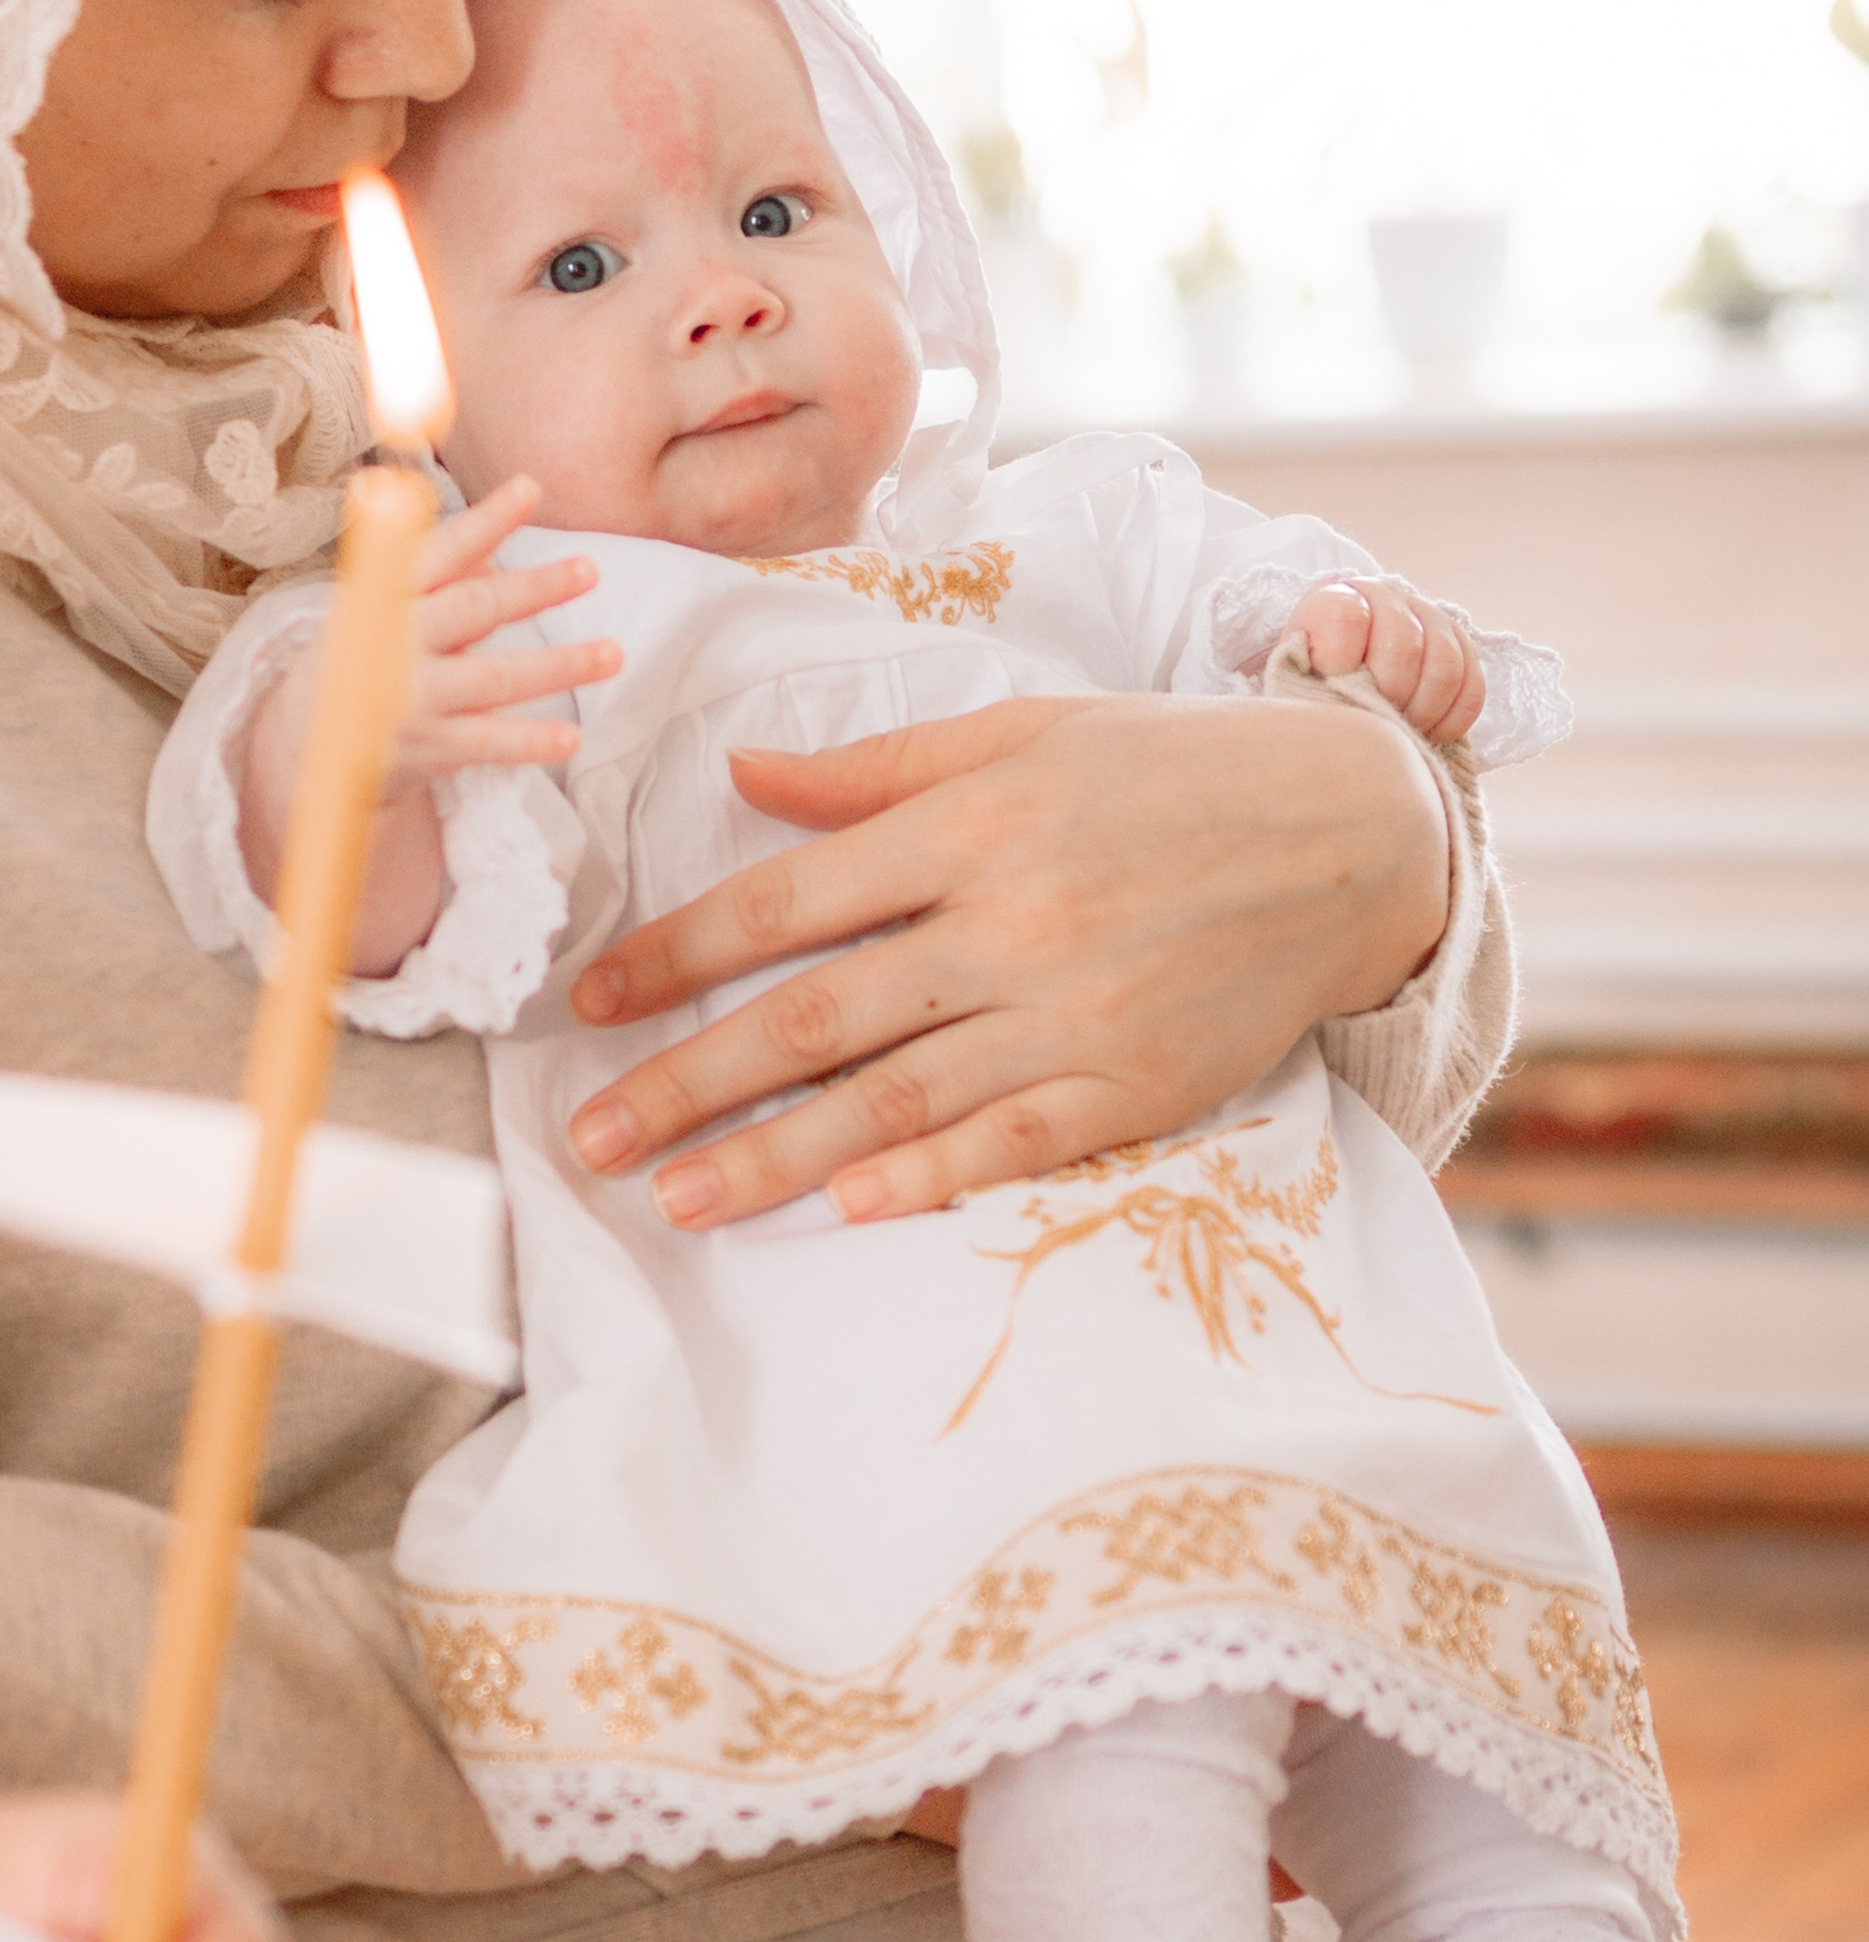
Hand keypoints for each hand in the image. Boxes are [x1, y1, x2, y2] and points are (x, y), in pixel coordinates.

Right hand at [388, 476, 620, 789]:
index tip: (531, 488)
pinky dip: (530, 740)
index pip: (438, 551)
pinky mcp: (426, 749)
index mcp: (384, 598)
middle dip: (534, 588)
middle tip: (588, 569)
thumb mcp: (385, 610)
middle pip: (473, 609)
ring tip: (612, 654)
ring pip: (494, 678)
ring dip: (558, 666)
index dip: (485, 521)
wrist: (304, 743)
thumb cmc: (359, 659)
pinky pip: (487, 744)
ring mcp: (411, 699)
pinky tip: (572, 737)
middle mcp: (395, 644)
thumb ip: (442, 580)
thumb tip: (494, 546)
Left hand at [566, 690, 1448, 1225]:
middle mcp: (1009, 922)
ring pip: (891, 1100)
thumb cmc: (1169, 771)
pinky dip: (925, 1177)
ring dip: (771, 1157)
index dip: (675, 956)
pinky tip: (842, 1208)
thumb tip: (744, 780)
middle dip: (686, 1083)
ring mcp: (1073, 1016)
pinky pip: (1010, 1143)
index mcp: (968, 824)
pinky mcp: (1136, 1088)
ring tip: (676, 1198)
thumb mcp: (1024, 733)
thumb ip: (877, 771)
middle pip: (812, 1020)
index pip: (783, 902)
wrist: (1349, 833)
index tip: (592, 1004)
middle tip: (591, 1141)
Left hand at [1288, 578, 1486, 743]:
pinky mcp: (1460, 645)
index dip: (1342, 664)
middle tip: (1373, 724)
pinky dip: (1453, 718)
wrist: (1334, 670)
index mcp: (1334, 599)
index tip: (1333, 692)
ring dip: (1423, 710)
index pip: (1347, 618)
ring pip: (1445, 666)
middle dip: (1388, 697)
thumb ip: (1302, 684)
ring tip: (1400, 733)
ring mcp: (1428, 617)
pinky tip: (1428, 732)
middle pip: (1404, 647)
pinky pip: (1472, 686)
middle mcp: (1385, 597)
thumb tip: (1330, 715)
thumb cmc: (1307, 681)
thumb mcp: (1291, 678)